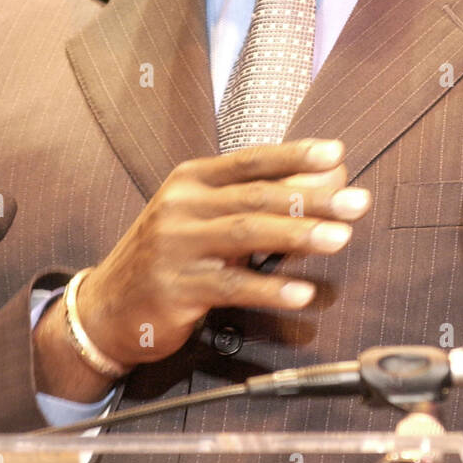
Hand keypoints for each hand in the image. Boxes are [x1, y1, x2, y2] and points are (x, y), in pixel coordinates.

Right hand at [74, 138, 368, 367]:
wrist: (105, 309)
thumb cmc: (168, 258)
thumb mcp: (202, 219)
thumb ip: (250, 202)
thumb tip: (319, 186)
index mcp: (191, 180)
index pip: (251, 160)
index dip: (295, 155)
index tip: (336, 154)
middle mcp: (181, 205)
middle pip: (256, 195)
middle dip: (312, 198)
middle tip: (357, 202)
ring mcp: (175, 246)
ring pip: (247, 233)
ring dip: (298, 236)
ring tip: (341, 238)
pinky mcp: (176, 288)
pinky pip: (232, 286)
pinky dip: (270, 288)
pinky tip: (302, 292)